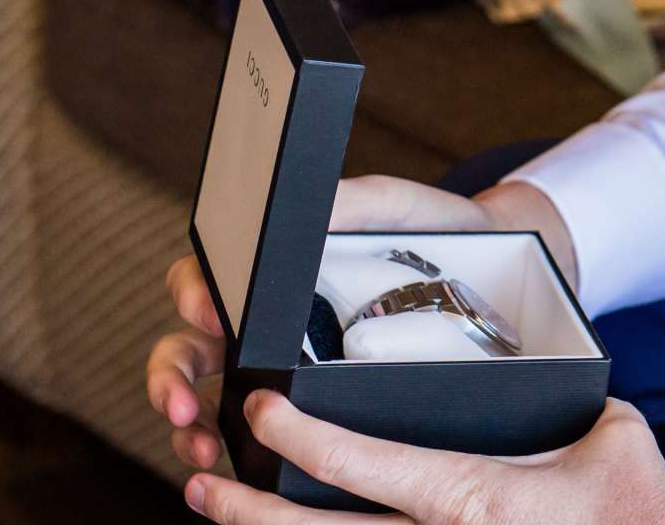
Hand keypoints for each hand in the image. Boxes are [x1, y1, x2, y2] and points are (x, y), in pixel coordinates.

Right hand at [145, 175, 581, 474]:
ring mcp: (282, 367)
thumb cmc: (435, 231)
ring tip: (200, 443)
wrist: (493, 266)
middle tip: (183, 400)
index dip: (192, 295)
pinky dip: (234, 452)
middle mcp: (266, 321)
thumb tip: (307, 208)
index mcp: (272, 271)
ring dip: (188, 426)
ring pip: (209, 398)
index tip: (207, 312)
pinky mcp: (311, 406)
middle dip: (171, 377)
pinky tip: (231, 464)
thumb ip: (350, 200)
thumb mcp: (393, 206)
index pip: (203, 279)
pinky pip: (258, 434)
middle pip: (190, 347)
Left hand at [183, 390, 664, 523]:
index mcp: (474, 498)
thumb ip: (558, 406)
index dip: (299, 437)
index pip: (361, 467)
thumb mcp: (608, 433)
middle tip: (206, 480)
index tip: (260, 409)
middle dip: (249, 509)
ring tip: (221, 510)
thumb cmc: (636, 507)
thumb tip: (529, 382)